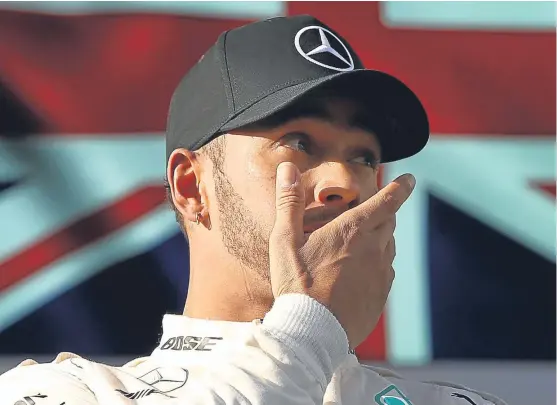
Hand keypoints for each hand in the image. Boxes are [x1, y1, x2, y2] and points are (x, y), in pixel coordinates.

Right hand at [269, 162, 414, 347]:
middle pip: (390, 222)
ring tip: (360, 242)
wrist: (313, 332)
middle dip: (385, 211)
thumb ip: (288, 202)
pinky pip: (386, 271)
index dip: (400, 188)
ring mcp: (381, 274)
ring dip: (380, 237)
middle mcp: (374, 249)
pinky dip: (378, 263)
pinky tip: (360, 271)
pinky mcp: (381, 295)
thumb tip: (288, 169)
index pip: (387, 201)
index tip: (410, 179)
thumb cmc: (296, 284)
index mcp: (353, 230)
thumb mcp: (284, 241)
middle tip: (372, 210)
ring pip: (389, 246)